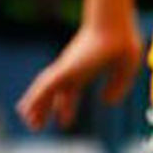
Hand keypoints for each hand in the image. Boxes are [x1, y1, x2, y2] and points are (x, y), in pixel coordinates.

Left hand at [17, 21, 142, 130]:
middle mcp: (72, 70)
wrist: (115, 27)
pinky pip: (46, 87)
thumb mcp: (125, 71)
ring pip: (45, 91)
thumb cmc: (123, 42)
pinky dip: (35, 99)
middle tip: (36, 125)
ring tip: (29, 123)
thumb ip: (118, 87)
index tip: (63, 122)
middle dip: (46, 109)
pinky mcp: (64, 69)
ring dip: (36, 107)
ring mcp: (66, 69)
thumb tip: (106, 102)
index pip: (71, 92)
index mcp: (86, 70)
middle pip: (54, 94)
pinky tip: (26, 111)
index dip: (66, 107)